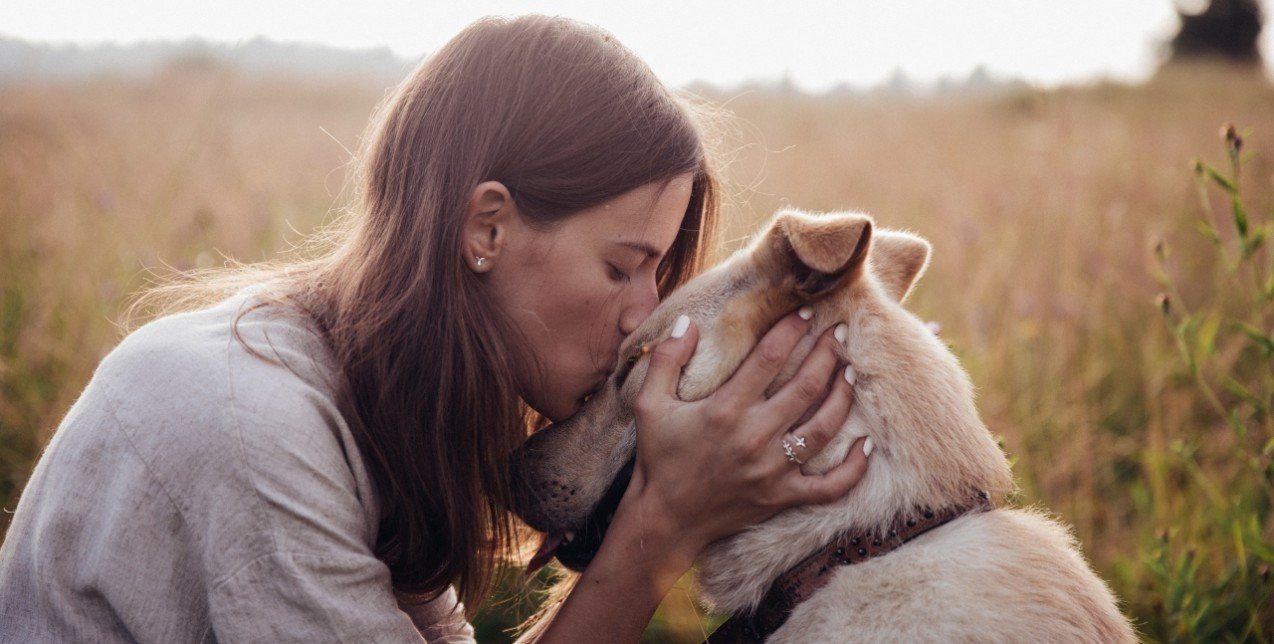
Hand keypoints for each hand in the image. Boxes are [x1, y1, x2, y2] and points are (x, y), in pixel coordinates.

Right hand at [621, 310, 869, 564]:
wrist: (665, 518)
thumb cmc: (659, 457)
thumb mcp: (649, 405)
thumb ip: (666, 359)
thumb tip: (686, 321)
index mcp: (725, 410)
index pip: (769, 358)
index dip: (792, 330)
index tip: (807, 312)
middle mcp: (754, 437)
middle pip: (806, 386)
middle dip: (828, 353)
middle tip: (841, 332)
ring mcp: (773, 470)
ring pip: (824, 427)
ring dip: (843, 395)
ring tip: (850, 372)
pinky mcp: (782, 497)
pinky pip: (830, 485)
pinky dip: (854, 466)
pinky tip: (866, 443)